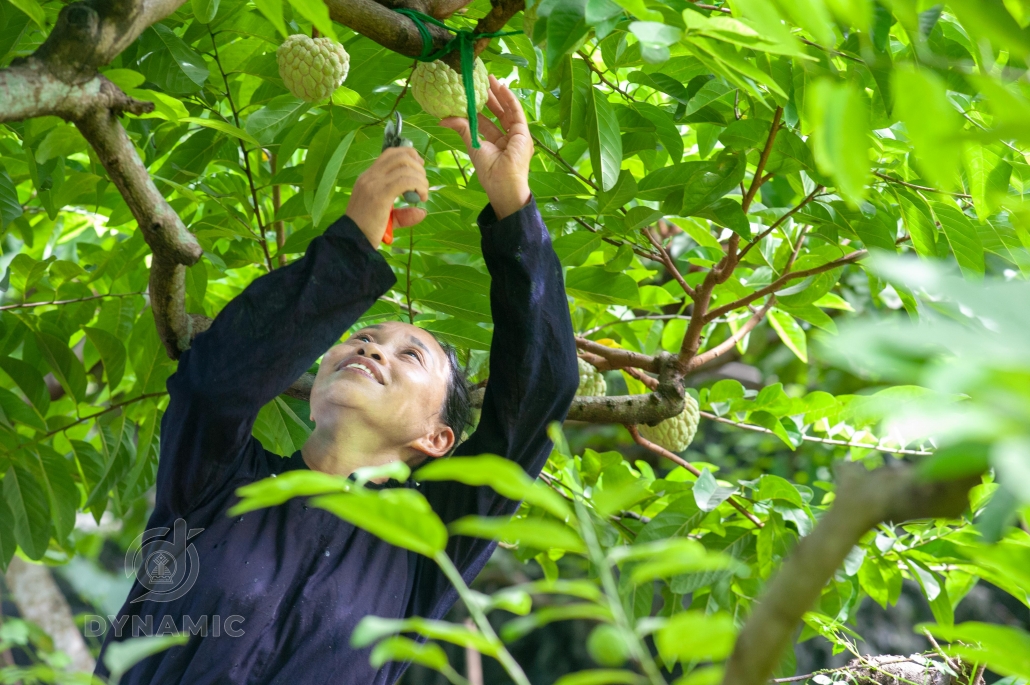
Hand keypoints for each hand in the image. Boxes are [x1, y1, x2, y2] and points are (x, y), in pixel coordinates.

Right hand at [345, 147, 428, 246]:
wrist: (351, 242)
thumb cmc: (366, 231)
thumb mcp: (386, 218)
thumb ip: (402, 214)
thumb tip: (422, 212)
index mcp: (368, 177)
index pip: (390, 154)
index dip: (409, 156)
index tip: (420, 170)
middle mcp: (370, 176)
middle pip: (399, 155)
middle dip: (418, 166)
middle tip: (423, 184)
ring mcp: (374, 184)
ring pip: (405, 167)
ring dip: (420, 179)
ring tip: (423, 194)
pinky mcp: (380, 195)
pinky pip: (405, 181)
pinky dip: (418, 186)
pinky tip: (421, 197)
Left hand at [441, 75, 532, 219]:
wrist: (503, 183)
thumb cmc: (489, 171)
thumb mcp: (473, 145)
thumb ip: (462, 128)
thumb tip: (442, 119)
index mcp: (495, 143)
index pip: (487, 121)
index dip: (479, 107)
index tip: (471, 93)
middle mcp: (507, 138)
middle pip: (498, 113)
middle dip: (490, 96)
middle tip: (481, 80)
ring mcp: (516, 135)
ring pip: (507, 110)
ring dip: (500, 94)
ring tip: (490, 79)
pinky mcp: (524, 133)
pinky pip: (517, 112)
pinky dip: (510, 99)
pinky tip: (502, 87)